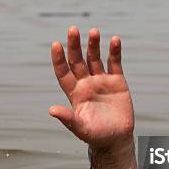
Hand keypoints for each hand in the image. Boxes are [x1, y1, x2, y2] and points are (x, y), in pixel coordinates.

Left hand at [49, 26, 133, 148]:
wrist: (116, 139)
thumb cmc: (95, 135)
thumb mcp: (79, 128)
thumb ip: (67, 118)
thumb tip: (51, 110)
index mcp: (74, 92)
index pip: (63, 72)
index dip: (59, 59)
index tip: (56, 44)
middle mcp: (85, 83)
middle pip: (77, 60)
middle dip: (75, 46)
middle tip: (72, 29)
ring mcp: (101, 80)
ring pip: (95, 58)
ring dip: (93, 45)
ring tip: (93, 31)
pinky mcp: (117, 81)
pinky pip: (115, 63)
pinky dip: (115, 52)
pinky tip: (115, 40)